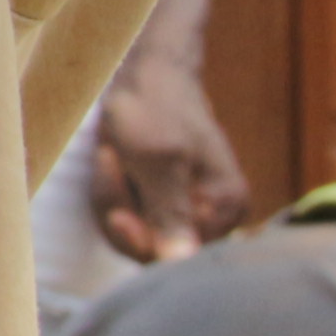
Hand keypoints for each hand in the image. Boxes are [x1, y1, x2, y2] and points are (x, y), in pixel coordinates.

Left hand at [93, 50, 253, 264]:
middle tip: (112, 160)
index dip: (136, 234)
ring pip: (131, 232)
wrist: (147, 74)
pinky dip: (110, 191)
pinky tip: (112, 160)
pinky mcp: (163, 203)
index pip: (174, 258)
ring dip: (110, 195)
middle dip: (118, 207)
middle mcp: (213, 218)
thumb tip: (183, 262)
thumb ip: (169, 212)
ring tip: (112, 154)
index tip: (118, 197)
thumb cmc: (154, 108)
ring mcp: (187, 211)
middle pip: (148, 249)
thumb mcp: (158, 159)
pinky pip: (126, 217)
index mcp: (225, 209)